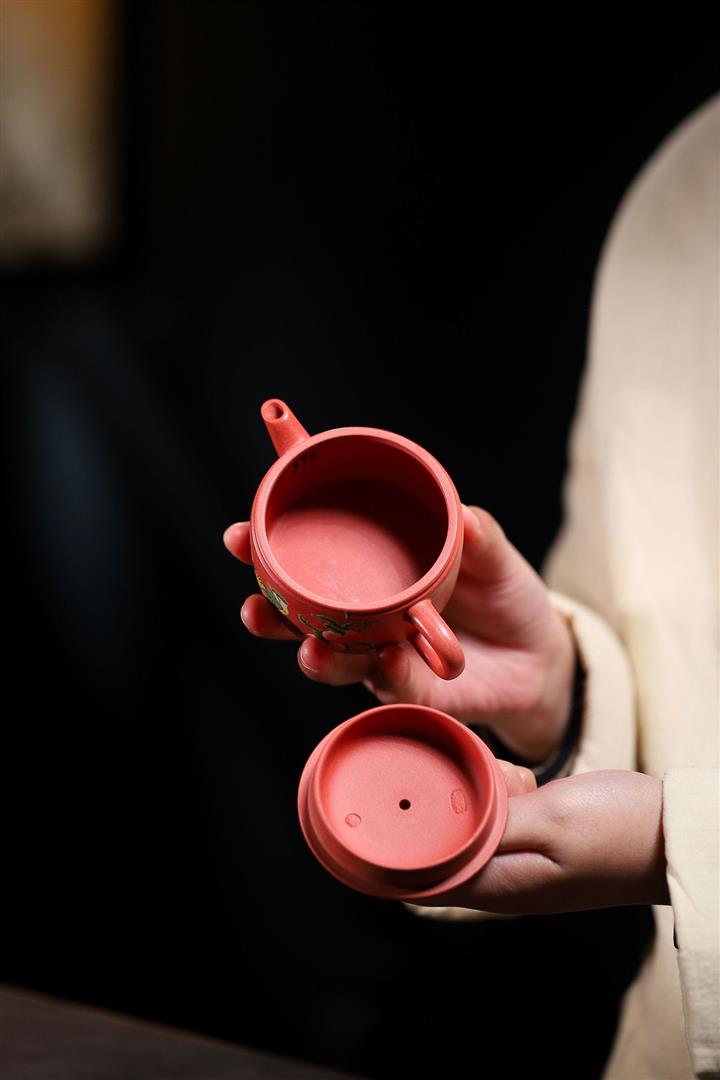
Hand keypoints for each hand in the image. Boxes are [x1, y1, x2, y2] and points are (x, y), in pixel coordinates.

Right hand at [223, 504, 575, 762]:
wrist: (540, 655)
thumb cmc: (502, 594)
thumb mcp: (493, 553)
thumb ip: (477, 534)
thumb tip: (461, 511)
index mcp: (370, 579)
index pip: (307, 565)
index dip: (268, 551)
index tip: (238, 534)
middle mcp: (366, 622)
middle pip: (302, 621)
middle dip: (271, 615)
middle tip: (254, 605)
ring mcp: (386, 660)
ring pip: (337, 663)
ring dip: (317, 658)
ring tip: (309, 649)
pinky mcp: (420, 693)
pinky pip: (398, 688)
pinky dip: (391, 677)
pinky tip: (390, 663)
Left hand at [412, 770, 670, 914]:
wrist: (678, 834)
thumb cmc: (620, 829)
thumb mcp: (548, 817)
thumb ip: (486, 824)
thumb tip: (430, 832)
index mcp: (496, 887)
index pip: (417, 879)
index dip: (390, 849)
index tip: (379, 811)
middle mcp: (500, 884)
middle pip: (437, 847)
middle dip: (440, 807)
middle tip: (474, 780)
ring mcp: (519, 867)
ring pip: (468, 827)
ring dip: (475, 797)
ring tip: (511, 780)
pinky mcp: (535, 848)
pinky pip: (497, 821)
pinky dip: (500, 796)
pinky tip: (524, 784)